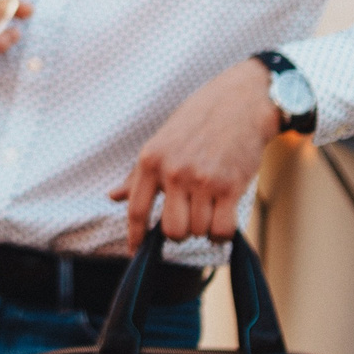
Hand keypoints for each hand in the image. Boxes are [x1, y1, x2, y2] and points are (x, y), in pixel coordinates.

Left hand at [107, 58, 280, 247]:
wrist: (241, 101)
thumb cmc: (198, 122)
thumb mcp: (161, 142)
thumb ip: (138, 174)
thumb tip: (112, 196)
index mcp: (150, 160)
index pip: (136, 210)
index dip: (135, 236)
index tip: (134, 251)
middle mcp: (173, 171)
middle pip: (171, 231)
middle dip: (180, 232)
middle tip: (189, 217)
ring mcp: (202, 180)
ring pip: (198, 231)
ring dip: (205, 227)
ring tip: (210, 206)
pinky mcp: (230, 186)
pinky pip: (221, 230)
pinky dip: (222, 234)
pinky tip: (223, 218)